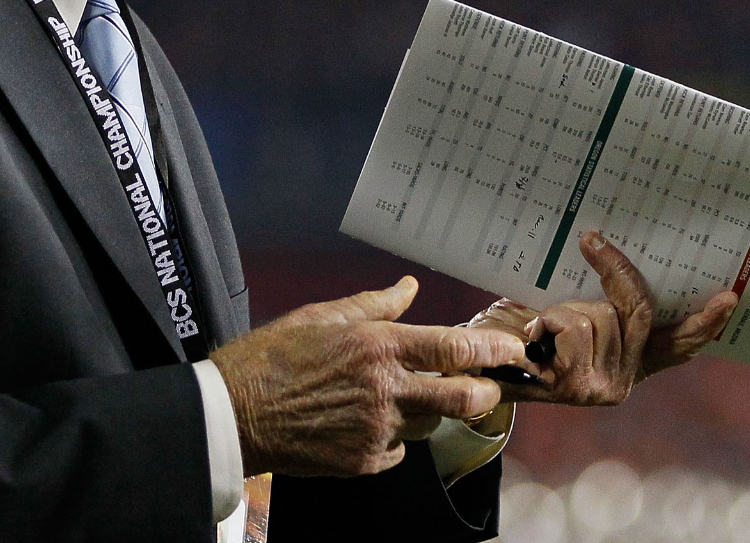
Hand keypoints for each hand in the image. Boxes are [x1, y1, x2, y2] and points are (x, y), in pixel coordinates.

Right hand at [210, 276, 524, 476]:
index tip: (515, 349)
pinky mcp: (363, 461)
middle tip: (487, 386)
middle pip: (464, 398)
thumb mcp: (323, 316)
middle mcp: (386, 390)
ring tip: (395, 398)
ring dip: (426, 412)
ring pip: (429, 424)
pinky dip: (392, 438)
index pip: (455, 349)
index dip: (494, 349)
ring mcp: (376, 430)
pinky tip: (365, 422)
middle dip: (487, 393)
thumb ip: (375, 305)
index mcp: (379, 347)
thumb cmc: (273, 357)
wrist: (234, 413)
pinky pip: (397, 451)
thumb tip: (409, 287)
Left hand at [467, 232, 737, 406]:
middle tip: (592, 240)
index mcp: (632, 361)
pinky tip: (529, 339)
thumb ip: (604, 300)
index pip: (679, 343)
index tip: (730, 295)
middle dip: (613, 272)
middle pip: (637, 311)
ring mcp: (602, 388)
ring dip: (560, 309)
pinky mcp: (576, 388)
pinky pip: (571, 327)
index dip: (706, 321)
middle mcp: (625, 379)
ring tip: (537, 327)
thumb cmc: (521, 334)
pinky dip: (546, 321)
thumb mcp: (565, 310)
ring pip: (597, 315)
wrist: (472, 368)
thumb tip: (616, 249)